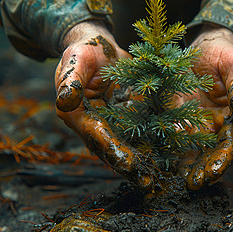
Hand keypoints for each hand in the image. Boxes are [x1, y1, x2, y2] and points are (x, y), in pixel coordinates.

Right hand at [54, 21, 153, 189]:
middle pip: (112, 150)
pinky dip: (153, 147)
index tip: (129, 163)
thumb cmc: (85, 51)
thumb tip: (64, 101)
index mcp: (78, 115)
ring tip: (160, 179)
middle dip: (130, 167)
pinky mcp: (128, 119)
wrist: (101, 49)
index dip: (112, 150)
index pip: (96, 136)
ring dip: (142, 164)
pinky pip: (141, 135)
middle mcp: (95, 125)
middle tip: (148, 182)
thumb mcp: (77, 59)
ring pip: (127, 147)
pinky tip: (169, 158)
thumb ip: (70, 79)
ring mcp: (112, 125)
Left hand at [180, 25, 232, 189]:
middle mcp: (220, 124)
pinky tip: (163, 159)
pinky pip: (176, 134)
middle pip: (214, 152)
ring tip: (177, 179)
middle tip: (192, 184)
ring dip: (187, 164)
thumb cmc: (226, 54)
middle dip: (204, 169)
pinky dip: (171, 147)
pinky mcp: (181, 116)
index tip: (212, 172)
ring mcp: (200, 122)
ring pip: (195, 148)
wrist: (206, 46)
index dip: (223, 159)